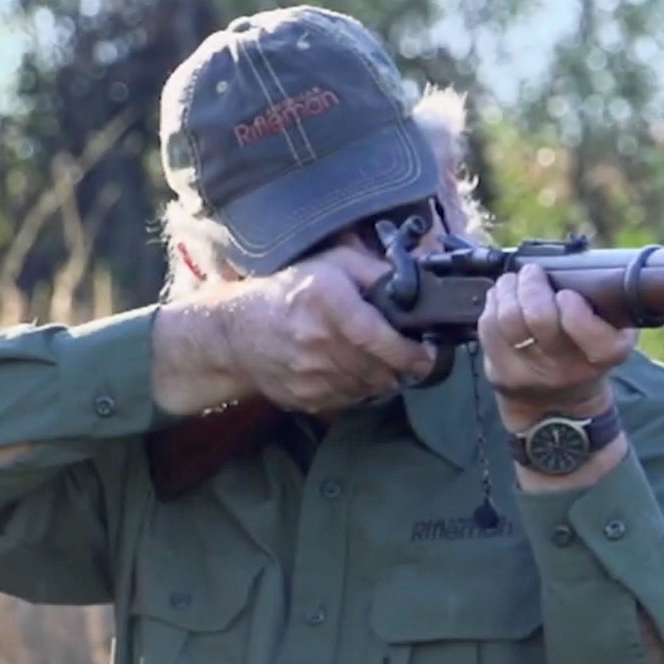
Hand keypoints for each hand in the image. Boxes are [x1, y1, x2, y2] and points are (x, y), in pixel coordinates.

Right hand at [221, 244, 439, 412]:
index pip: (379, 338)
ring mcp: (310, 374)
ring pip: (369, 387)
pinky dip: (359, 388)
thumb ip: (375, 271)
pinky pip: (349, 400)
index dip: (411, 352)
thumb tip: (413, 284)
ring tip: (381, 362)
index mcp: (327, 303)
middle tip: (411, 358)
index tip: (428, 355)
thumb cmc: (290, 292)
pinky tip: (353, 370)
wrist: (235, 333)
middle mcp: (319, 341)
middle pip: (380, 368)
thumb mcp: (333, 263)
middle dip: (401, 366)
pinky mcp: (305, 398)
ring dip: (382, 378)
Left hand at [479, 263, 637, 426]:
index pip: (582, 325)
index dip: (570, 303)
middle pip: (539, 316)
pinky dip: (494, 303)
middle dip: (532, 284)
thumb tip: (580, 268)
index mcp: (603, 356)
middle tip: (534, 274)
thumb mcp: (616, 334)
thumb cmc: (588, 356)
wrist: (560, 407)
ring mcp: (529, 374)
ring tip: (516, 281)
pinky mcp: (501, 374)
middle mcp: (566, 369)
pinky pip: (488, 326)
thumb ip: (610, 306)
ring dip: (509, 288)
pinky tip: (503, 298)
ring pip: (507, 318)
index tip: (566, 294)